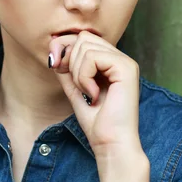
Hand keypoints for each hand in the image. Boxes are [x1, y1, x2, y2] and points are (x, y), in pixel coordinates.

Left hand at [48, 31, 142, 154]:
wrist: (110, 144)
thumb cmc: (96, 123)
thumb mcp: (75, 89)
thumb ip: (67, 69)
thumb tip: (55, 48)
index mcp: (111, 62)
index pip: (83, 38)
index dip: (64, 47)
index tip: (55, 66)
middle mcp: (121, 58)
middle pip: (83, 37)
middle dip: (68, 58)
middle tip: (74, 83)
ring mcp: (125, 62)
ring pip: (86, 45)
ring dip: (76, 71)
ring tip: (87, 92)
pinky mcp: (126, 68)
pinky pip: (92, 57)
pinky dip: (84, 76)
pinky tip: (93, 94)